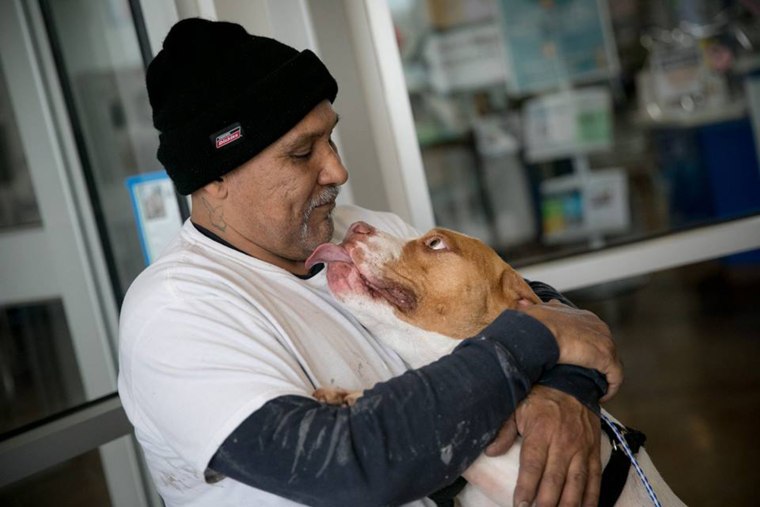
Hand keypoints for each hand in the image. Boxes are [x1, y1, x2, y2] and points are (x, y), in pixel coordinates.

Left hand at [487, 386, 600, 506]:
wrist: (574, 384)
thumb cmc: (541, 399)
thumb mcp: (517, 407)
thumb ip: (504, 431)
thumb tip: (490, 451)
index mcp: (541, 432)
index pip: (533, 465)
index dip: (526, 488)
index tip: (520, 505)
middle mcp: (563, 443)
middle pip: (554, 480)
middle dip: (546, 503)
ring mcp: (581, 450)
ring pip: (576, 484)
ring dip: (568, 505)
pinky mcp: (594, 453)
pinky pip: (594, 479)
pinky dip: (591, 498)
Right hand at [518, 299, 621, 400]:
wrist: (539, 330)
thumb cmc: (533, 323)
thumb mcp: (533, 312)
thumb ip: (534, 310)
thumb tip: (523, 305)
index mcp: (581, 315)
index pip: (590, 332)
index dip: (585, 347)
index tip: (577, 359)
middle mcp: (597, 325)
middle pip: (603, 347)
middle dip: (596, 362)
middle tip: (586, 377)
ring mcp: (604, 341)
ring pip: (611, 363)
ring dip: (603, 376)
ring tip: (594, 389)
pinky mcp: (607, 357)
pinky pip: (615, 377)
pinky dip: (610, 388)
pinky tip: (602, 397)